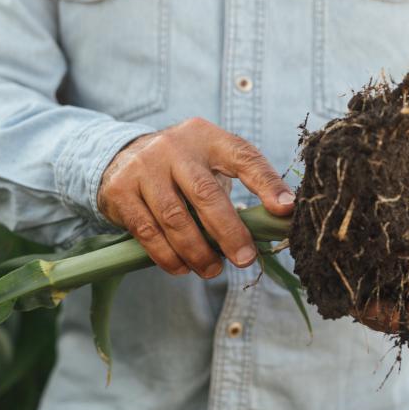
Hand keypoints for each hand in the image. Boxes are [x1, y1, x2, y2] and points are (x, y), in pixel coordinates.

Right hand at [97, 118, 294, 277]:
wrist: (121, 159)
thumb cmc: (183, 171)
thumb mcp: (211, 166)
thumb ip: (239, 187)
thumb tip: (276, 224)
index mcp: (208, 138)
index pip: (244, 157)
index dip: (267, 184)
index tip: (286, 210)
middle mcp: (175, 147)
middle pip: (206, 194)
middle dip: (229, 232)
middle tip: (245, 259)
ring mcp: (144, 167)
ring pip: (176, 219)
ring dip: (198, 252)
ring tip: (213, 271)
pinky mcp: (121, 191)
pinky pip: (149, 232)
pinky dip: (168, 256)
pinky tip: (183, 268)